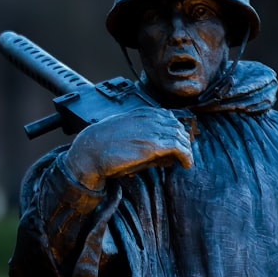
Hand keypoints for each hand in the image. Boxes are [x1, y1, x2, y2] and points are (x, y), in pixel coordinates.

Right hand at [61, 107, 193, 190]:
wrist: (91, 149)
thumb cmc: (103, 143)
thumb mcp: (124, 133)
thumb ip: (142, 136)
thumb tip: (157, 149)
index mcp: (142, 112)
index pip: (169, 117)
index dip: (176, 130)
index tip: (179, 141)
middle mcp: (150, 118)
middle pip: (177, 126)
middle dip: (184, 140)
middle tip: (185, 153)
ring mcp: (153, 131)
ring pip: (181, 136)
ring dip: (186, 149)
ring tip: (186, 160)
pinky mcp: (154, 146)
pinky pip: (179, 148)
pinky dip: (186, 156)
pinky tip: (186, 164)